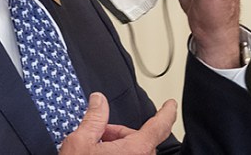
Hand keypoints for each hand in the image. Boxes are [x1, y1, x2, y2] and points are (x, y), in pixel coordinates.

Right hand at [59, 93, 176, 153]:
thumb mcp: (80, 143)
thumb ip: (94, 119)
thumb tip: (99, 101)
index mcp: (134, 152)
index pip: (159, 126)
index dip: (166, 113)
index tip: (170, 105)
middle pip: (139, 141)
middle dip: (120, 134)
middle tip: (100, 135)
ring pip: (135, 154)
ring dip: (120, 148)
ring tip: (97, 151)